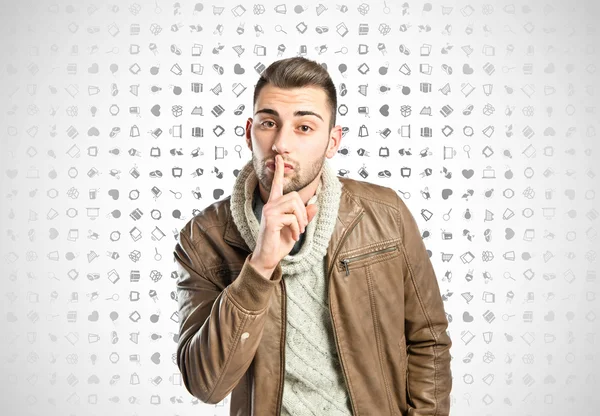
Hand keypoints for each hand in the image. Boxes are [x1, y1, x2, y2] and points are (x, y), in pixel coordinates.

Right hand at [249, 154, 317, 275]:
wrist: (268, 257)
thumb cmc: (279, 242)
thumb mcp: (295, 228)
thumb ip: (304, 217)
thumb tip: (315, 206)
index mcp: (274, 205)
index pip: (276, 184)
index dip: (279, 171)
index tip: (279, 158)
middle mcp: (270, 205)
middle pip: (294, 196)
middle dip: (303, 212)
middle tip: (302, 227)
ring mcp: (269, 212)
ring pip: (294, 205)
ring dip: (301, 221)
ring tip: (298, 232)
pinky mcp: (271, 220)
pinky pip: (292, 218)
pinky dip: (296, 229)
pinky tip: (293, 237)